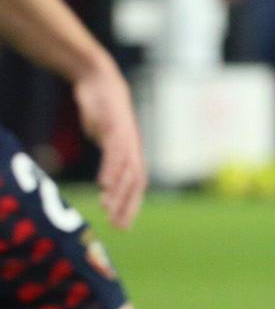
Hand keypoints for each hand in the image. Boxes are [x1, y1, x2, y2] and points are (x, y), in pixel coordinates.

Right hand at [74, 65, 144, 229]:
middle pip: (136, 181)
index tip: (123, 225)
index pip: (138, 185)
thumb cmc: (103, 113)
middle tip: (118, 225)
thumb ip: (108, 157)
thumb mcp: (105, 139)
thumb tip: (105, 176)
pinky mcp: (115, 126)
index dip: (132, 206)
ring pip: (127, 169)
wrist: (101, 83)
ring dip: (118, 191)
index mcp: (133, 153)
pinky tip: (104, 184)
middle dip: (127, 205)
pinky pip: (115, 152)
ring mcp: (126, 137)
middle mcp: (134, 147)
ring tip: (108, 208)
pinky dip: (111, 169)